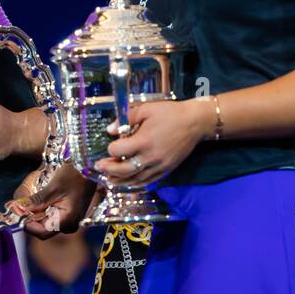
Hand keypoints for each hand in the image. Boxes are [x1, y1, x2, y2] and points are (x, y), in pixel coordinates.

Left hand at [10, 162, 95, 238]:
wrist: (90, 166)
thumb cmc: (75, 175)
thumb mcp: (54, 187)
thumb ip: (36, 200)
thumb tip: (16, 209)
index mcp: (67, 221)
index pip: (41, 232)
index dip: (26, 224)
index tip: (14, 211)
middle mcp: (68, 225)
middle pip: (41, 227)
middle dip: (27, 216)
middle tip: (15, 204)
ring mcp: (68, 220)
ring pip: (43, 220)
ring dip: (32, 211)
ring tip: (24, 199)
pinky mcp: (66, 213)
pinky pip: (49, 214)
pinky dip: (39, 207)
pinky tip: (34, 198)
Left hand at [94, 98, 210, 186]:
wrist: (195, 123)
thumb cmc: (170, 113)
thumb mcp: (146, 109)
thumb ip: (126, 118)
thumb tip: (110, 130)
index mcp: (144, 141)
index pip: (119, 151)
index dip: (111, 149)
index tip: (111, 145)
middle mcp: (150, 157)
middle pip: (124, 170)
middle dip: (109, 170)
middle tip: (100, 167)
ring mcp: (159, 166)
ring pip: (135, 179)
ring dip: (120, 181)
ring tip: (109, 180)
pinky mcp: (166, 170)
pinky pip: (148, 181)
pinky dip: (136, 184)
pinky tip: (128, 183)